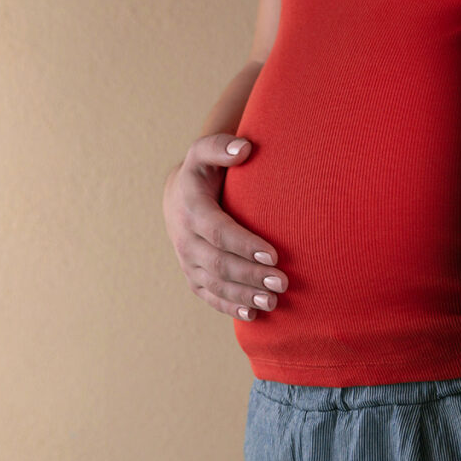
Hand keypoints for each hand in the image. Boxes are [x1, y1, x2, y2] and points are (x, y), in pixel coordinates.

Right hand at [162, 132, 287, 320]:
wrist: (178, 196)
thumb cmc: (204, 172)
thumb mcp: (205, 153)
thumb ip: (221, 146)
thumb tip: (244, 148)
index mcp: (191, 209)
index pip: (218, 231)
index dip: (245, 245)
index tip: (274, 254)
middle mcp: (185, 238)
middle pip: (218, 263)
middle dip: (250, 274)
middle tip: (282, 282)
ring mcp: (187, 260)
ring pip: (214, 284)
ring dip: (243, 295)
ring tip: (273, 302)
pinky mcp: (192, 276)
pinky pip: (208, 295)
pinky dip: (229, 306)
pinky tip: (253, 314)